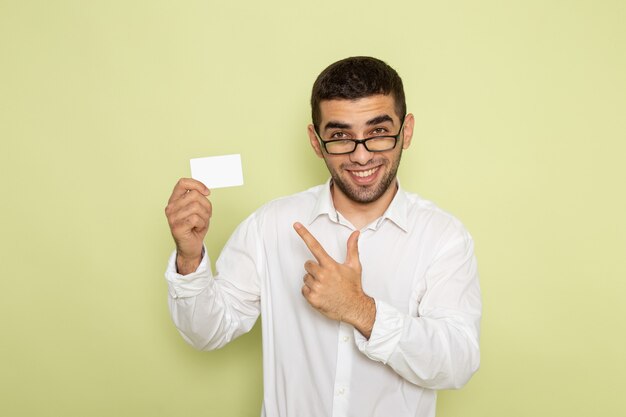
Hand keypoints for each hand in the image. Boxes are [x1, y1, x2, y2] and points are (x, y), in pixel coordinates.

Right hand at [165, 178, 211, 273]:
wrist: (191, 247)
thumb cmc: (195, 227)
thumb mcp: (198, 209)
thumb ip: (198, 198)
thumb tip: (205, 191)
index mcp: (174, 200)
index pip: (183, 183)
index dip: (197, 184)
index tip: (207, 192)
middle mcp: (171, 207)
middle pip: (195, 195)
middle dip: (206, 205)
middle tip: (205, 216)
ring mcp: (172, 217)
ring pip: (197, 207)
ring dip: (205, 216)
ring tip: (200, 223)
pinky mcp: (176, 227)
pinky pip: (196, 218)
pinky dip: (202, 224)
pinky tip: (197, 228)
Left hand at [293, 222, 375, 337]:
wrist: (354, 307)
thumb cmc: (353, 286)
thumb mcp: (354, 266)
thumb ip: (352, 248)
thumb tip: (355, 233)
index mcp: (330, 265)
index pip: (315, 246)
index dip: (304, 234)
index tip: (296, 225)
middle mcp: (322, 275)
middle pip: (307, 264)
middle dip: (314, 269)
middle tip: (326, 276)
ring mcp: (316, 287)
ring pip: (305, 278)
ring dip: (312, 281)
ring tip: (325, 286)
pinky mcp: (312, 298)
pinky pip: (304, 289)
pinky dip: (310, 292)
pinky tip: (321, 293)